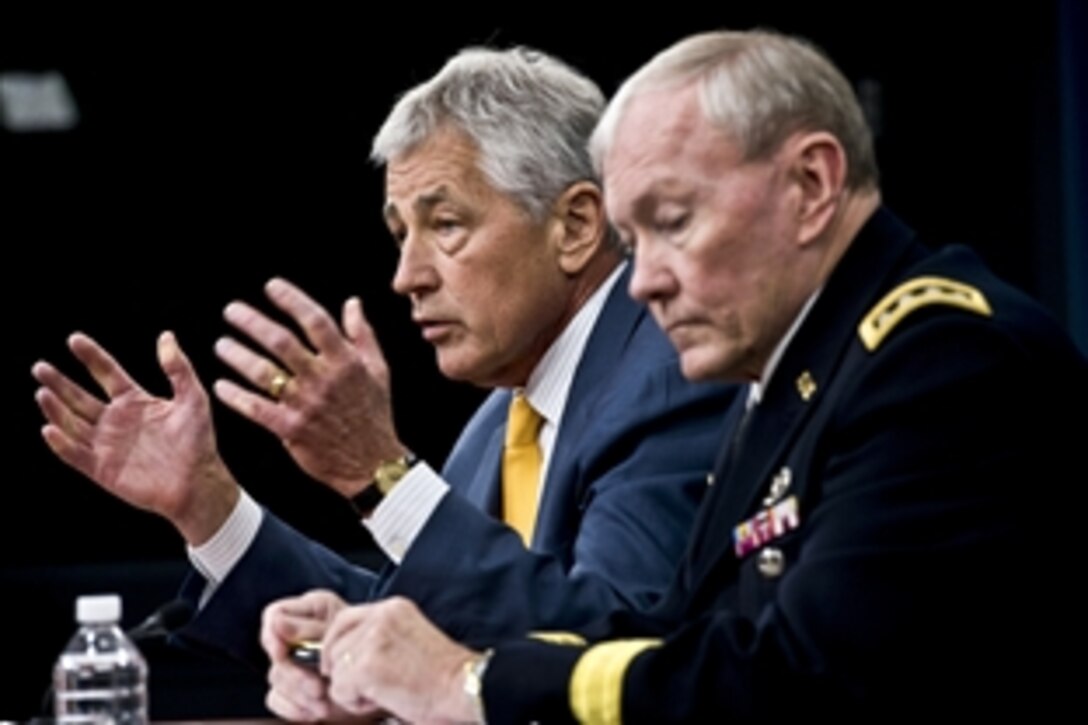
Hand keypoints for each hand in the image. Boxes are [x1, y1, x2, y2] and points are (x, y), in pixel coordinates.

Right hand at [31, 331, 239, 544]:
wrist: (198, 482)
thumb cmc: (198, 441)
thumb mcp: (193, 399)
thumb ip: (179, 369)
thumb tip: (166, 336)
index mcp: (135, 401)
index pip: (106, 372)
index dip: (91, 357)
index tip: (74, 339)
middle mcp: (116, 421)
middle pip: (80, 397)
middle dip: (60, 382)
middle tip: (40, 367)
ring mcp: (107, 445)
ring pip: (72, 423)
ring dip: (56, 409)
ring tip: (43, 392)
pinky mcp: (102, 469)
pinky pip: (75, 454)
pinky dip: (61, 443)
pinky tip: (49, 428)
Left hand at [213, 278, 405, 497]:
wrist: (372, 463)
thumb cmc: (374, 414)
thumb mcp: (378, 370)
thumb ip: (362, 335)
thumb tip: (352, 303)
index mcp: (346, 362)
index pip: (315, 321)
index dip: (291, 300)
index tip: (271, 286)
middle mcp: (324, 379)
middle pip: (281, 342)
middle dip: (252, 322)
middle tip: (231, 311)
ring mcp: (305, 405)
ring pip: (263, 373)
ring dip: (238, 356)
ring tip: (221, 344)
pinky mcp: (291, 429)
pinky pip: (256, 408)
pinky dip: (236, 396)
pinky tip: (221, 386)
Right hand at [262, 590, 378, 721]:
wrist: (385, 679)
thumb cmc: (373, 648)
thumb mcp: (348, 635)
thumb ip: (311, 630)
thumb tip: (277, 624)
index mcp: (312, 612)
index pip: (275, 615)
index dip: (273, 632)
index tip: (282, 651)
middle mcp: (299, 636)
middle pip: (275, 653)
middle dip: (295, 675)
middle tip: (318, 688)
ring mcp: (294, 663)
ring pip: (276, 677)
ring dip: (300, 693)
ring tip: (325, 701)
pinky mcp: (293, 688)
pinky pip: (276, 698)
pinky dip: (295, 708)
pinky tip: (316, 710)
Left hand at [321, 597, 480, 723]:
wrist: (464, 688)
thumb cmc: (443, 675)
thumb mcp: (410, 639)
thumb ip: (380, 636)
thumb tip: (347, 652)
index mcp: (393, 608)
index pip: (344, 619)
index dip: (338, 645)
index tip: (344, 665)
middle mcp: (381, 616)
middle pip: (333, 642)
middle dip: (341, 668)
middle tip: (367, 684)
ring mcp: (373, 639)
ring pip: (335, 669)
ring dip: (351, 688)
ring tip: (384, 692)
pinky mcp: (367, 665)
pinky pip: (339, 690)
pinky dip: (356, 703)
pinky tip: (383, 700)